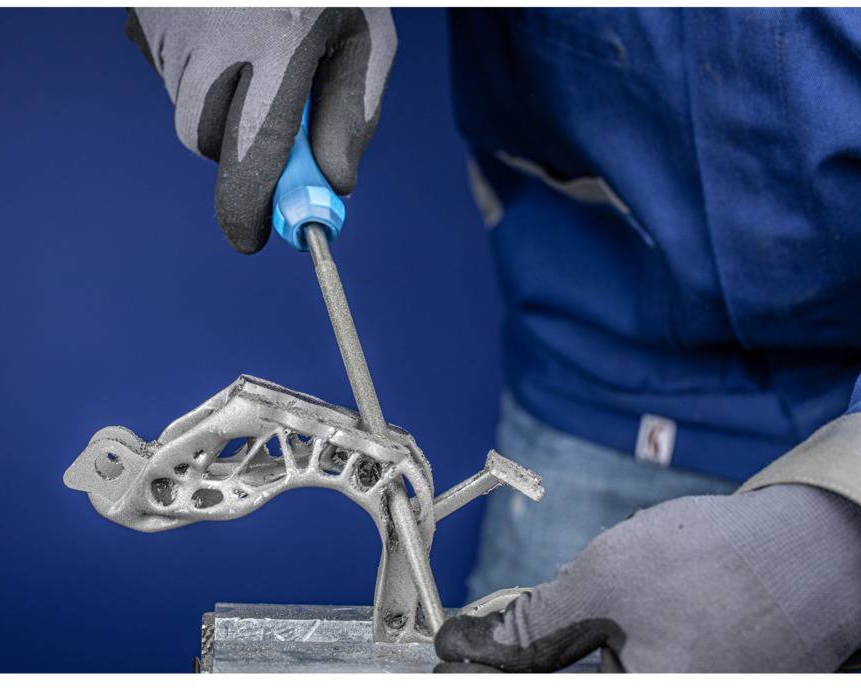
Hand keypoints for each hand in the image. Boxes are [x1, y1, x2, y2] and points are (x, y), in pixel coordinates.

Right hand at [127, 8, 395, 252]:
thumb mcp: (367, 35)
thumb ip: (353, 115)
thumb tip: (333, 188)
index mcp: (280, 38)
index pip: (254, 152)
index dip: (251, 206)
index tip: (256, 238)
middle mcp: (214, 35)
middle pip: (210, 140)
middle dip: (243, 150)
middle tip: (275, 123)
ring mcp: (169, 26)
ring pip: (192, 110)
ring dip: (226, 107)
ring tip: (258, 50)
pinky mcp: (143, 20)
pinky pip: (174, 76)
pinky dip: (205, 75)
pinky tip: (228, 32)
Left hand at [435, 484, 860, 671]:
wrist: (813, 548)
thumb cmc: (715, 564)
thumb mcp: (601, 585)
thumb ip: (525, 628)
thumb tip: (461, 648)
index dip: (483, 676)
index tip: (450, 659)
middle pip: (566, 683)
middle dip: (523, 662)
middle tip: (483, 639)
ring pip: (598, 675)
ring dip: (559, 656)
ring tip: (551, 622)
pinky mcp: (697, 682)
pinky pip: (628, 671)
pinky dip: (600, 655)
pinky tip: (595, 625)